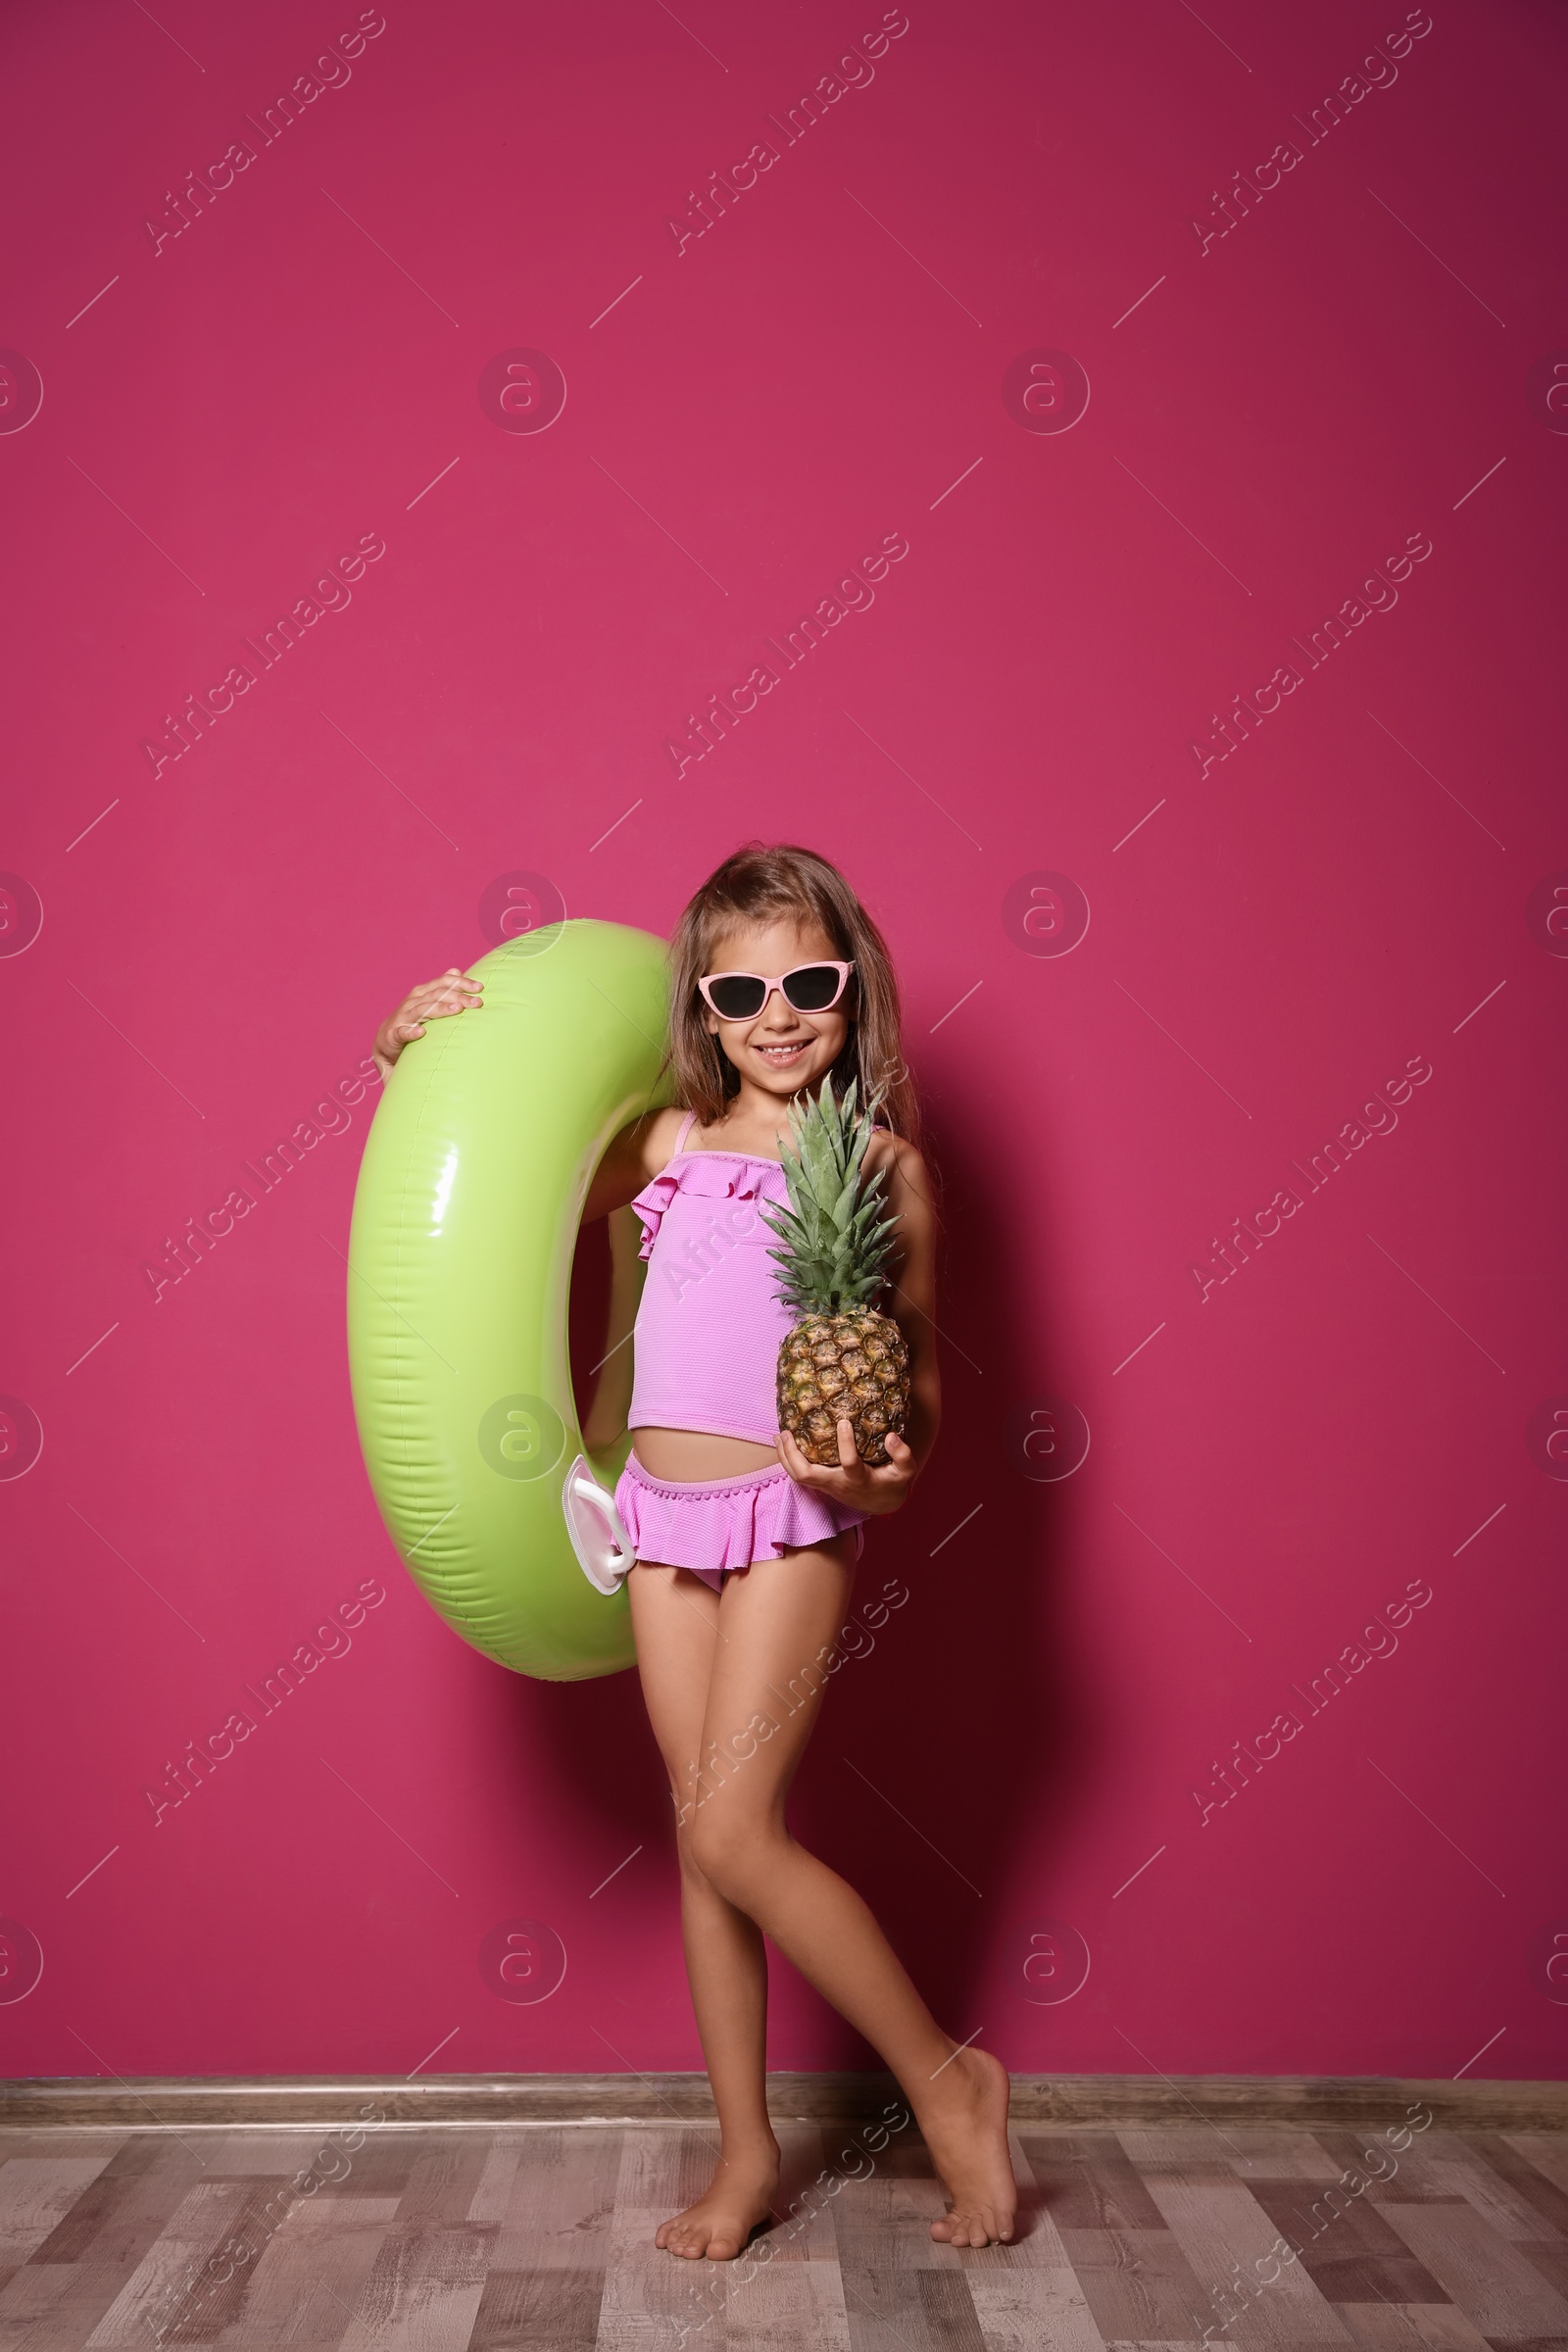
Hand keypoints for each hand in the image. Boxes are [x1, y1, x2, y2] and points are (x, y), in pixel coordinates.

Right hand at [372, 967, 482, 1072]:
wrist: (386, 1039)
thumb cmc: (412, 1019)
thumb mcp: (426, 1001)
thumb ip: (441, 987)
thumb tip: (456, 970)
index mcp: (422, 992)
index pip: (443, 982)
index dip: (462, 982)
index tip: (480, 987)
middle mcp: (413, 1001)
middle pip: (438, 995)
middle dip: (459, 997)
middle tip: (478, 1002)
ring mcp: (403, 1017)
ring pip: (423, 1010)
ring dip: (441, 1009)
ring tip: (457, 1010)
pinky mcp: (394, 1034)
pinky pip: (403, 1032)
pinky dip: (411, 1032)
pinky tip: (421, 1032)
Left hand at [777, 1419, 916, 1515]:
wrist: (883, 1504)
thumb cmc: (893, 1483)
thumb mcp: (905, 1471)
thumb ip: (903, 1455)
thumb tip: (891, 1437)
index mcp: (860, 1480)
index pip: (849, 1464)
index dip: (846, 1444)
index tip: (844, 1421)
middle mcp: (839, 1484)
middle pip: (807, 1475)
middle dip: (792, 1454)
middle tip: (786, 1432)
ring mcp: (827, 1486)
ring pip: (798, 1477)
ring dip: (785, 1458)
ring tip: (779, 1435)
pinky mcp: (822, 1485)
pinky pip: (799, 1476)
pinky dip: (788, 1461)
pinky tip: (784, 1444)